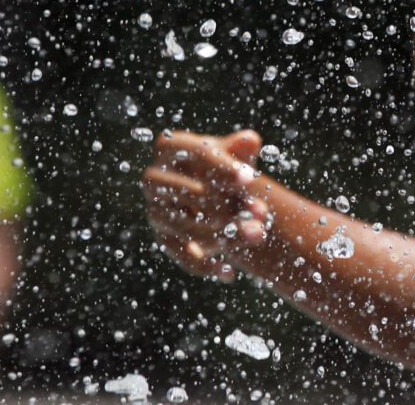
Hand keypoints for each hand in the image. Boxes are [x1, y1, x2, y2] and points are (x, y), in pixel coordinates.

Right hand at [141, 129, 267, 281]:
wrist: (216, 192)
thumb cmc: (225, 166)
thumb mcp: (235, 154)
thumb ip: (242, 148)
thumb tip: (249, 141)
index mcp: (170, 147)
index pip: (196, 154)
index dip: (224, 168)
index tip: (250, 180)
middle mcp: (154, 178)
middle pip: (193, 194)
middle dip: (230, 204)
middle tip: (260, 211)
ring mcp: (156, 210)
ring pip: (190, 227)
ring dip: (227, 234)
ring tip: (258, 234)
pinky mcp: (163, 237)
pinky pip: (183, 255)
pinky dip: (206, 266)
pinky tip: (229, 273)